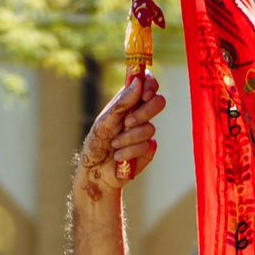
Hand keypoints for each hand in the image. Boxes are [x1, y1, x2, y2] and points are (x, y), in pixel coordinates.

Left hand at [77, 71, 164, 196]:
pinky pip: (148, 145)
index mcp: (129, 101)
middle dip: (144, 112)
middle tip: (128, 122)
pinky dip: (131, 151)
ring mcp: (146, 132)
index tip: (144, 94)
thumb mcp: (104, 121)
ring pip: (150, 128)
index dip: (150, 84)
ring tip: (115, 145)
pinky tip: (120, 156)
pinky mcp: (149, 150)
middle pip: (158, 102)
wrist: (95, 172)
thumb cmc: (96, 143)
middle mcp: (140, 114)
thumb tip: (138, 82)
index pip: (147, 83)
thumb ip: (121, 103)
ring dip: (129, 138)